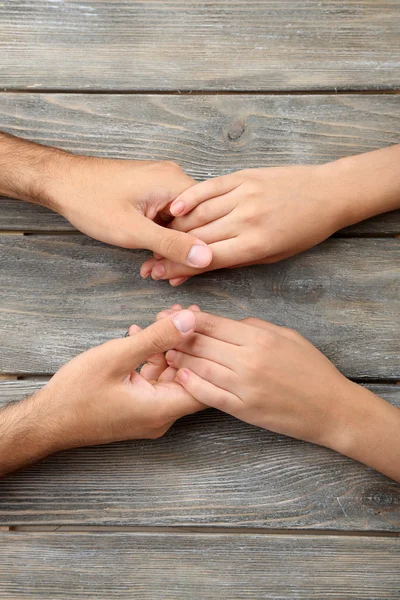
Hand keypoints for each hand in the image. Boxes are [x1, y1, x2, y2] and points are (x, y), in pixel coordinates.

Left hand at [0, 133, 211, 269]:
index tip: (185, 272)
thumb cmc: (90, 200)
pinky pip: (165, 217)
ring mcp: (161, 183)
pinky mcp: (150, 190)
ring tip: (151, 269)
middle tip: (164, 276)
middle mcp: (173, 178)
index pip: (207, 219)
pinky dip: (159, 237)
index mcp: (175, 182)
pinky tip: (148, 255)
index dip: (200, 249)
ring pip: (178, 223)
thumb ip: (171, 245)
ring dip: (168, 247)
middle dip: (181, 252)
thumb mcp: (133, 230)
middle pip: (193, 221)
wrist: (60, 182)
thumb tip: (205, 257)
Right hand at [0, 310, 202, 475]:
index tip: (203, 324)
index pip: (206, 384)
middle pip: (189, 377)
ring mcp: (149, 414)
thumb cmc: (76, 395)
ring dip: (167, 348)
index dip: (208, 352)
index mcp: (162, 409)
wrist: (46, 422)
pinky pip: (153, 382)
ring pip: (170, 377)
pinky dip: (151, 359)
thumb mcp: (116, 357)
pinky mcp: (137, 409)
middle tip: (183, 313)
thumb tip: (190, 319)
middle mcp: (161, 416)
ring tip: (162, 318)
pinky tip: (140, 336)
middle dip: (187, 343)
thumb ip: (157, 338)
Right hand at [141, 164, 342, 283]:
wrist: (328, 193)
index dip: (178, 269)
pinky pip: (209, 187)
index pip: (206, 260)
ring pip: (198, 212)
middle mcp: (246, 219)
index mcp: (255, 244)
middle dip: (168, 253)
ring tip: (156, 238)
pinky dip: (188, 197)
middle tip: (148, 262)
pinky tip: (172, 208)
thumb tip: (202, 267)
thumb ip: (236, 260)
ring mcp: (243, 194)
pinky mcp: (243, 176)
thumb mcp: (273, 256)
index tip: (159, 275)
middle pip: (196, 238)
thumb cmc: (303, 231)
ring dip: (173, 227)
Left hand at [163, 310, 399, 479]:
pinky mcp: (243, 409)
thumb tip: (227, 323)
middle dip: (175, 336)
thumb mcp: (287, 336)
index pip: (212, 323)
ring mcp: (244, 386)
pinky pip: (209, 395)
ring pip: (199, 367)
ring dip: (178, 359)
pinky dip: (191, 384)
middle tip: (157, 332)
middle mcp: (248, 359)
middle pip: (200, 343)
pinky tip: (180, 377)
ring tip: (163, 353)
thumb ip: (255, 327)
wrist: (332, 408)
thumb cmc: (312, 369)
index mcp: (259, 337)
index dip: (186, 318)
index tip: (172, 315)